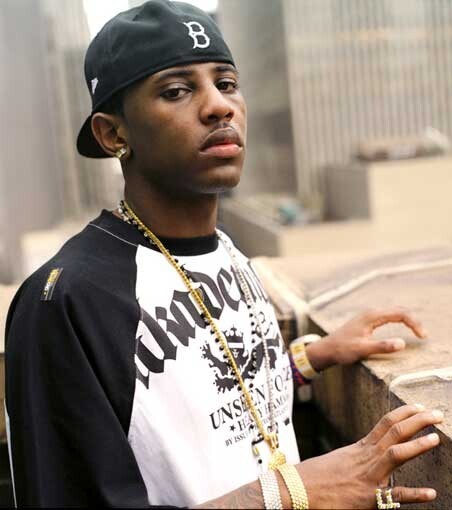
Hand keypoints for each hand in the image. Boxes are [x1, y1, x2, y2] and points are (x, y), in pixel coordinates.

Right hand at [296, 404, 441, 508]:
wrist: (298, 487)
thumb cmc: (317, 475)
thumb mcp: (341, 459)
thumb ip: (359, 457)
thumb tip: (372, 455)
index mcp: (360, 447)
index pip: (386, 423)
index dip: (405, 413)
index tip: (420, 407)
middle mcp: (366, 457)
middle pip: (395, 432)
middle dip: (418, 421)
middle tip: (437, 414)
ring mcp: (368, 475)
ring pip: (395, 453)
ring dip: (417, 445)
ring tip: (436, 438)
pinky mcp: (367, 497)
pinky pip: (394, 495)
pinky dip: (414, 494)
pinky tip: (431, 492)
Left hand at [306, 307, 426, 370]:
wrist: (326, 349)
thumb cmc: (341, 349)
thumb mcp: (362, 350)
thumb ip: (382, 346)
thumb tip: (402, 344)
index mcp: (371, 316)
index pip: (400, 314)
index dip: (414, 323)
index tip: (422, 336)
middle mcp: (371, 313)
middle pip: (399, 310)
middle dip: (413, 320)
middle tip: (423, 335)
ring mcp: (369, 316)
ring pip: (394, 312)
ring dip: (407, 319)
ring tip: (418, 331)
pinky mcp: (367, 320)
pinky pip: (388, 316)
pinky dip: (400, 320)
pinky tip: (403, 327)